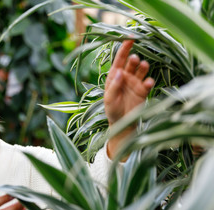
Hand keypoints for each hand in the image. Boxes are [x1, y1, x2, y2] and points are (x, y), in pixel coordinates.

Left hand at [104, 40, 153, 159]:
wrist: (121, 123)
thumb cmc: (112, 110)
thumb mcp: (109, 99)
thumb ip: (114, 85)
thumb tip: (120, 72)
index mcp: (115, 76)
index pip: (119, 59)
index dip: (124, 48)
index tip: (130, 38)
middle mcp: (126, 76)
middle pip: (131, 63)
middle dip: (133, 59)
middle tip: (134, 59)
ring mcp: (135, 82)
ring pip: (141, 70)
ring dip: (142, 66)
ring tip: (143, 65)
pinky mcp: (143, 90)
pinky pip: (148, 82)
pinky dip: (149, 81)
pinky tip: (148, 83)